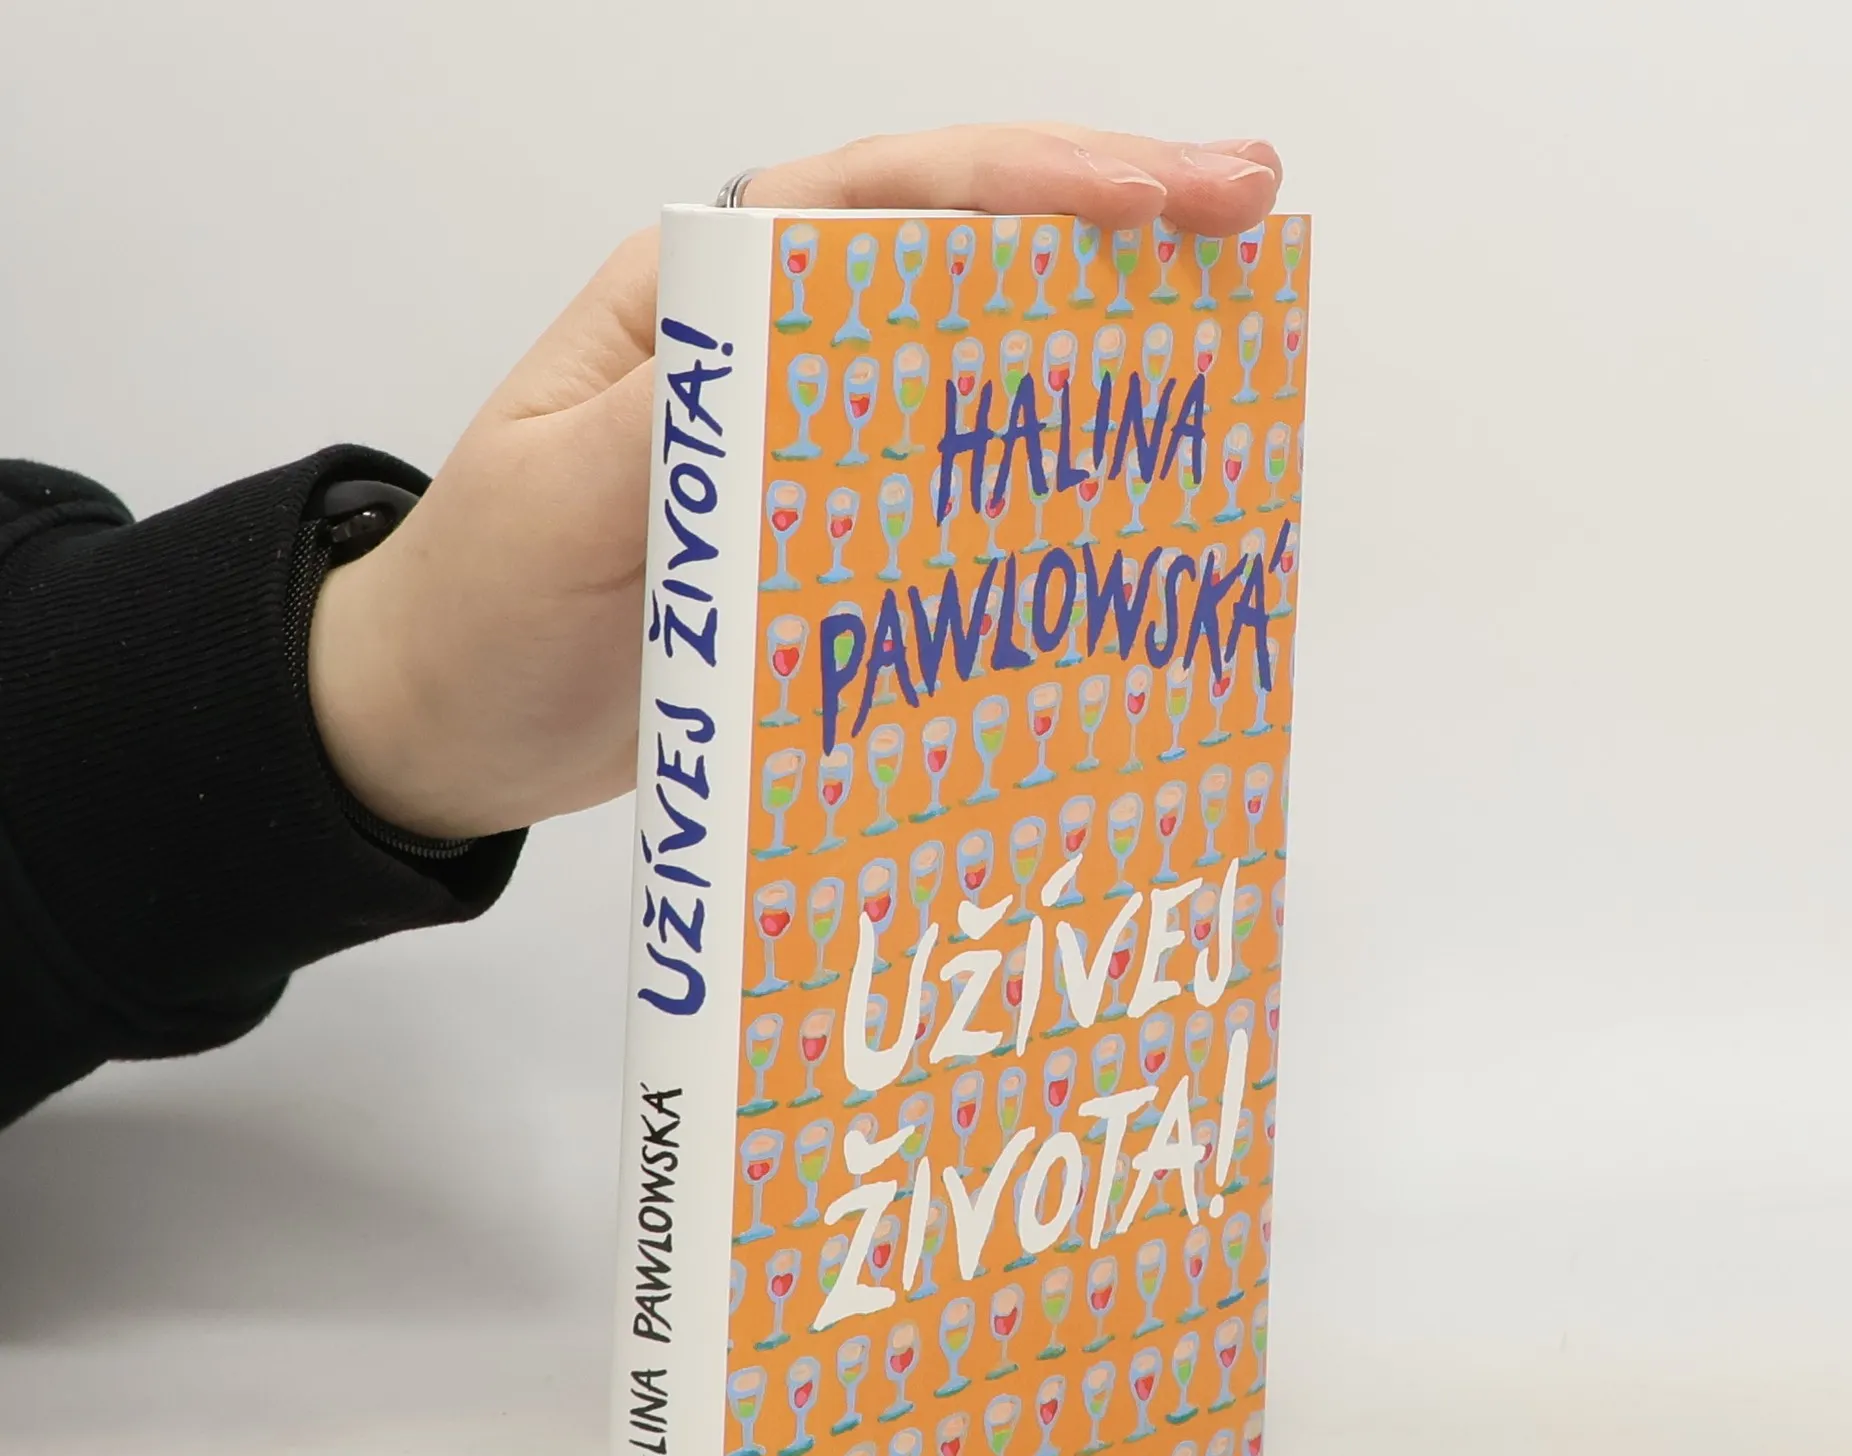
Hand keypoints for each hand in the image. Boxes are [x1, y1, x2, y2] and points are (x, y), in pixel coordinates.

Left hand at [307, 125, 1281, 839]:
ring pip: (982, 364)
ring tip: (1230, 335)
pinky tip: (1131, 490)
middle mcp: (778, 356)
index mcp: (705, 303)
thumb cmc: (482, 602)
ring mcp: (819, 449)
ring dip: (1102, 344)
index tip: (1157, 195)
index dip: (1026, 185)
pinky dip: (1049, 479)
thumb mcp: (555, 506)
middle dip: (1109, 223)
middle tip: (1249, 217)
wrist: (452, 723)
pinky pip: (964, 490)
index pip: (881, 201)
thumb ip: (676, 429)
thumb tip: (806, 361)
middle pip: (963, 255)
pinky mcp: (841, 542)